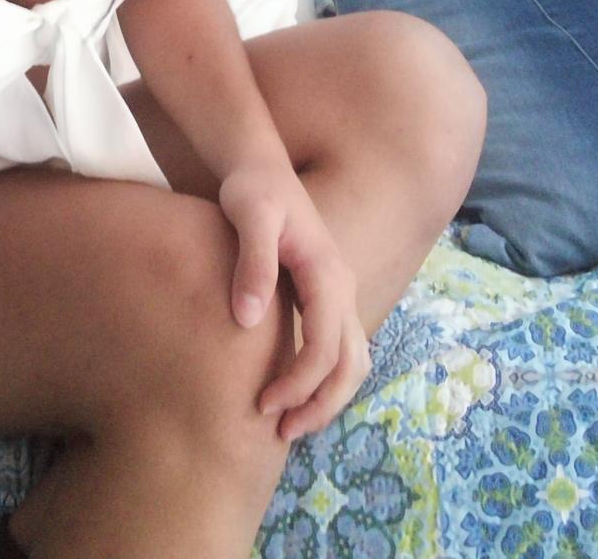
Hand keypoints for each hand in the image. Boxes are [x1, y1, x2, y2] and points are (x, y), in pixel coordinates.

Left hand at [217, 164, 370, 442]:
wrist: (258, 165)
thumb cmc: (250, 189)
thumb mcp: (249, 216)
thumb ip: (252, 264)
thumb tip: (247, 320)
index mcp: (327, 272)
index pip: (325, 346)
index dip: (298, 383)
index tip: (262, 405)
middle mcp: (341, 286)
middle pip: (349, 364)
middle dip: (320, 405)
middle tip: (279, 432)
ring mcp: (336, 291)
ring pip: (350, 360)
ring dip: (325, 397)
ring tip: (286, 422)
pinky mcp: (322, 294)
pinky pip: (336, 347)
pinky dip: (321, 378)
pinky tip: (288, 390)